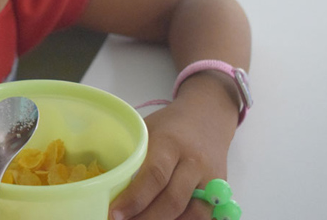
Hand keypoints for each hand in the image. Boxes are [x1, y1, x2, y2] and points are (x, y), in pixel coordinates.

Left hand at [108, 81, 237, 219]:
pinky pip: (205, 216)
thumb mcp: (147, 130)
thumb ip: (133, 156)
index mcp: (170, 142)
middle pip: (172, 200)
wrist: (207, 117)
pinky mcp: (220, 191)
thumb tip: (106, 186)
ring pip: (193, 214)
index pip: (154, 175)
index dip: (134, 199)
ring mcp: (211, 178)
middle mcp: (194, 162)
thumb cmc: (170, 126)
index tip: (115, 213)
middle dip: (146, 218)